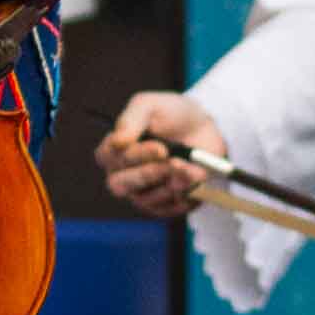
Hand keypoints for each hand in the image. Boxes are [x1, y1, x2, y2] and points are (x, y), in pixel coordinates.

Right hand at [99, 86, 228, 212]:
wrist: (206, 129)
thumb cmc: (172, 115)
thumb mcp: (152, 105)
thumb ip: (132, 118)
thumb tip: (118, 141)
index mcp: (113, 150)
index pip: (108, 158)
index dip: (134, 156)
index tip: (161, 147)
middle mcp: (122, 175)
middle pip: (120, 184)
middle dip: (149, 173)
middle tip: (174, 161)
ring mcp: (141, 193)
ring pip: (146, 199)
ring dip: (171, 183)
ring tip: (192, 168)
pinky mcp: (163, 207)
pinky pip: (168, 209)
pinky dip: (184, 195)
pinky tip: (195, 178)